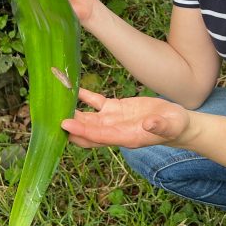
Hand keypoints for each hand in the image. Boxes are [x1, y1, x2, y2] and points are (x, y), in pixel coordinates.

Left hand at [61, 88, 192, 149]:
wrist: (177, 124)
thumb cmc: (175, 126)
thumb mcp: (172, 124)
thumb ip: (159, 125)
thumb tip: (148, 123)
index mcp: (126, 137)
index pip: (98, 135)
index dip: (81, 130)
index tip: (64, 124)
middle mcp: (114, 130)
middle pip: (86, 130)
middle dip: (69, 124)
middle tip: (48, 115)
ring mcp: (113, 119)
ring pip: (87, 117)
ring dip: (72, 111)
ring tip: (55, 99)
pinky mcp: (115, 108)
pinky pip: (95, 103)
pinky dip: (84, 97)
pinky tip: (72, 89)